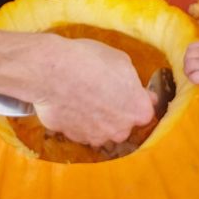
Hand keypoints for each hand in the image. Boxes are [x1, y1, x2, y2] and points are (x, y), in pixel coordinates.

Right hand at [32, 34, 156, 145]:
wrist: (53, 73)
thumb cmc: (91, 61)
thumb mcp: (121, 60)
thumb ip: (134, 83)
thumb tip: (143, 94)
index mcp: (138, 111)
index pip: (145, 110)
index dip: (135, 98)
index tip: (126, 88)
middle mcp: (120, 131)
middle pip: (123, 124)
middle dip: (116, 110)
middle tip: (102, 90)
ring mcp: (96, 137)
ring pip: (101, 129)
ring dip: (96, 117)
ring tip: (84, 95)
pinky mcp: (74, 138)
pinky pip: (81, 129)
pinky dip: (78, 120)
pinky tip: (70, 102)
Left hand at [184, 39, 198, 93]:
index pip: (192, 46)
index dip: (189, 53)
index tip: (191, 59)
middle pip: (188, 55)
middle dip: (187, 62)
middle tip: (189, 68)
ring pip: (188, 65)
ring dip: (188, 71)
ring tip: (191, 74)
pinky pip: (194, 77)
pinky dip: (192, 79)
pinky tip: (195, 80)